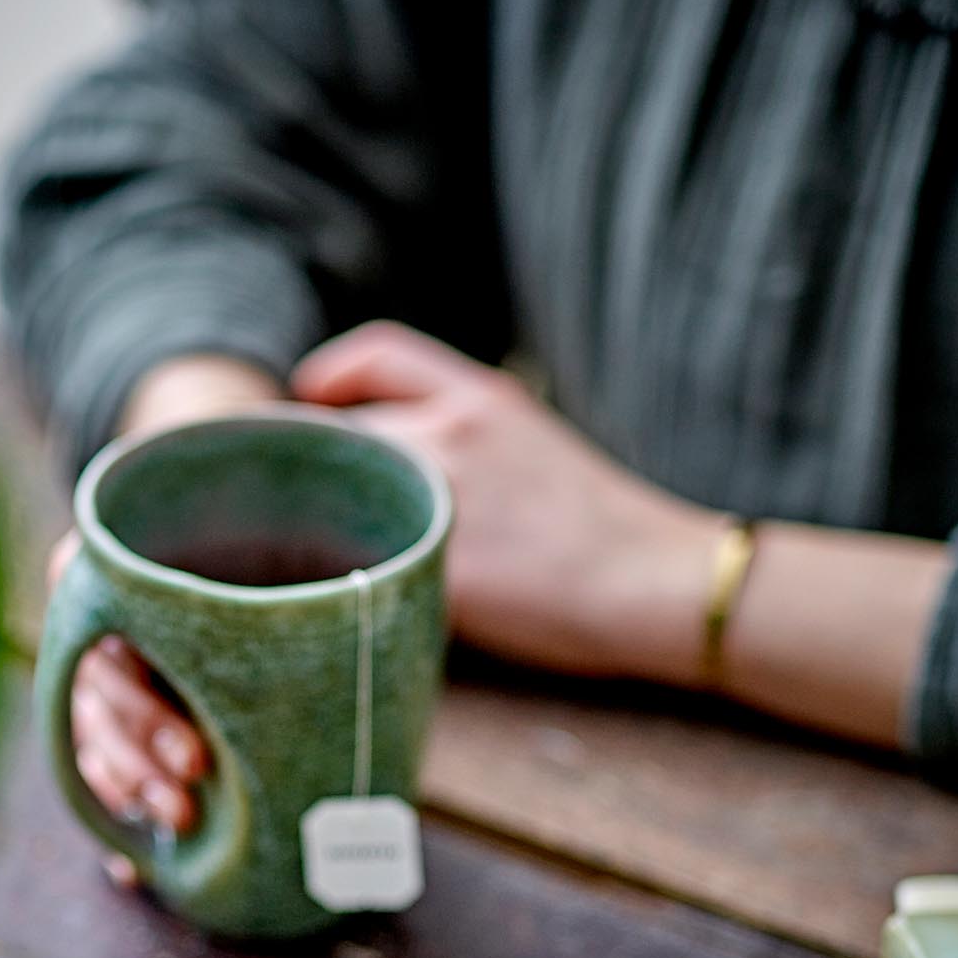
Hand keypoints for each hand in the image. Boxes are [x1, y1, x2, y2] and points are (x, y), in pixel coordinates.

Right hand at [56, 355, 280, 832]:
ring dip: (131, 785)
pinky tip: (131, 862)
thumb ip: (300, 546)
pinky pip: (97, 759)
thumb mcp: (285, 502)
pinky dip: (116, 808)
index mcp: (121, 555)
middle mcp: (102, 606)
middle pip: (102, 690)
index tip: (199, 754)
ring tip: (180, 824)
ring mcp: (105, 657)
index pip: (103, 627)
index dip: (145, 704)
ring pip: (95, 730)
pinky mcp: (116, 703)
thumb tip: (390, 589)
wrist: (249, 489)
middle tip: (196, 788)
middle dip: (145, 751)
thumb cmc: (270, 501)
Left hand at [291, 322, 726, 687]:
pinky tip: (342, 602)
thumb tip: (407, 461)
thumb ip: (470, 439)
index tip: (310, 400)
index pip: (379, 354)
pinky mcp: (434, 568)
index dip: (332, 376)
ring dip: (318, 526)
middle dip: (315, 467)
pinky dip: (343, 580)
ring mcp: (438, 500)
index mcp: (481, 399)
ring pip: (336, 501)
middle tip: (301, 504)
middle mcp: (450, 434)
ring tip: (313, 558)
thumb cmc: (606, 530)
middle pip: (341, 434)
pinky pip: (360, 567)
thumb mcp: (537, 446)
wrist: (656, 582)